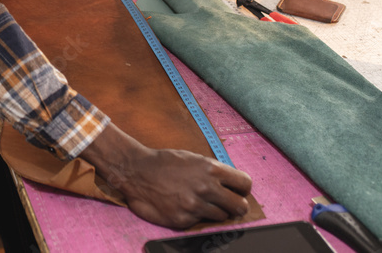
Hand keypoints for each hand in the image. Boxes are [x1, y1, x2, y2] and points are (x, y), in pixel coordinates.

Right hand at [81, 124, 252, 228]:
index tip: (237, 190)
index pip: (245, 184)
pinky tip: (183, 205)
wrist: (136, 172)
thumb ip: (213, 171)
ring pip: (222, 216)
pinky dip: (195, 216)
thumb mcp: (193, 158)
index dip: (242, 188)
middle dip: (236, 204)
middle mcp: (206, 188)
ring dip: (214, 211)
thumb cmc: (164, 162)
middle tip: (227, 202)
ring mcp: (195, 206)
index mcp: (210, 169)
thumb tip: (231, 184)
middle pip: (240, 206)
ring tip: (200, 202)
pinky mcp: (183, 220)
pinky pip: (200, 222)